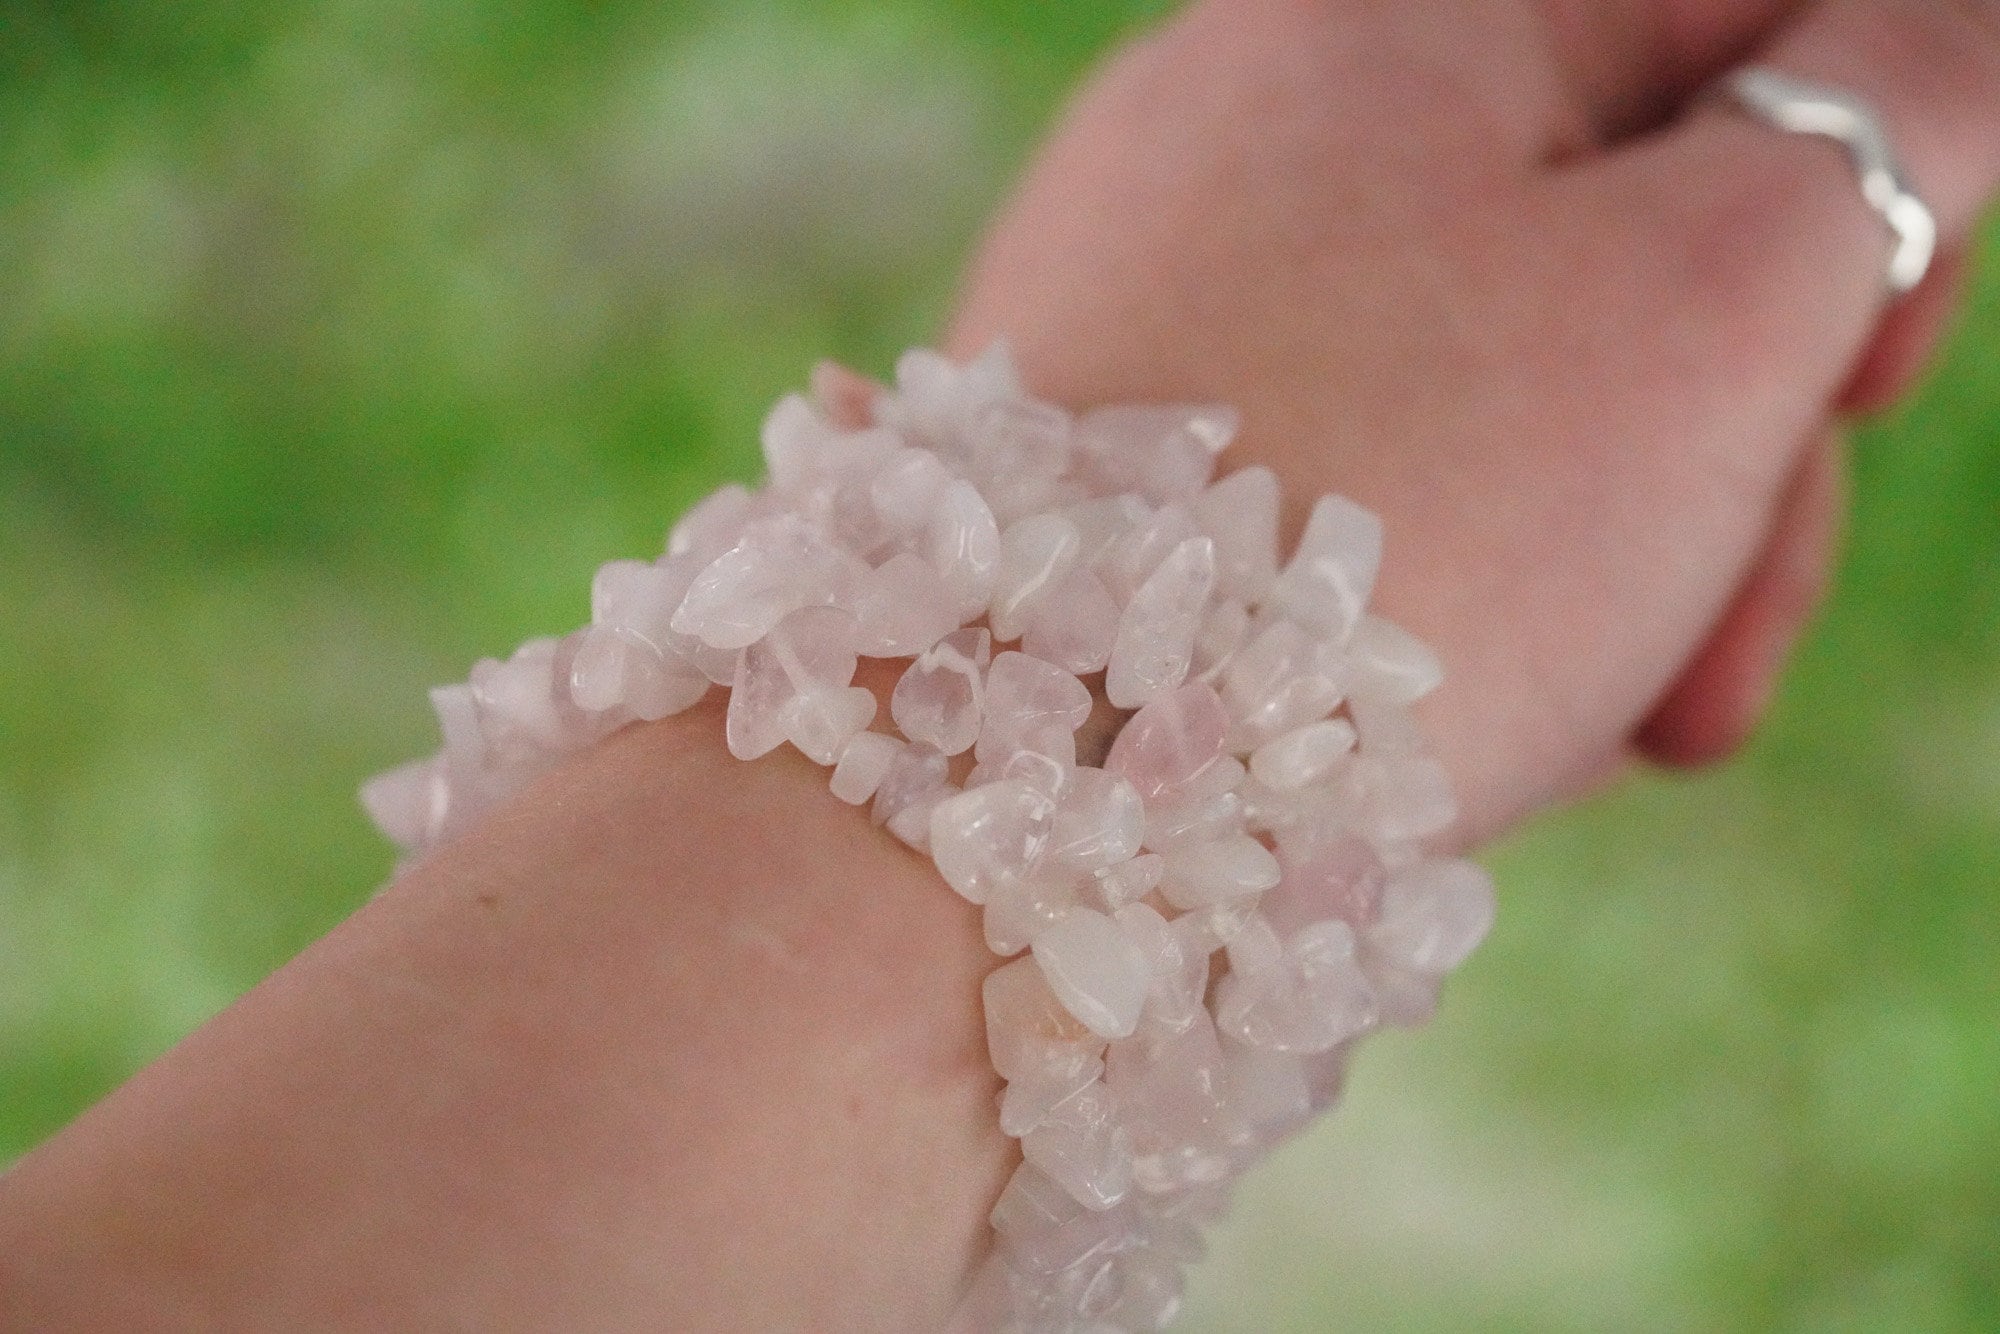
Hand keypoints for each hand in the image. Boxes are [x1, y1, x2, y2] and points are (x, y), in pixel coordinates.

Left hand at [951, 0, 1999, 842]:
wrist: (1035, 788)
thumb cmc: (1397, 528)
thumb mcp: (1708, 298)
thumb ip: (1879, 123)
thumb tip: (1933, 52)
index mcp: (1397, 21)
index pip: (1731, 14)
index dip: (1868, 186)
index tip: (1870, 377)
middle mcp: (1250, 125)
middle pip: (1611, 235)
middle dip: (1725, 451)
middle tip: (1726, 659)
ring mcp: (1167, 296)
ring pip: (1498, 387)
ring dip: (1602, 559)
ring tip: (1587, 727)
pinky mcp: (1122, 458)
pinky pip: (1363, 482)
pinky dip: (1453, 590)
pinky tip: (1459, 723)